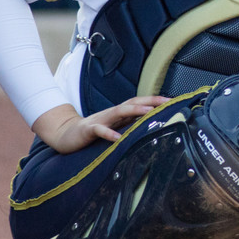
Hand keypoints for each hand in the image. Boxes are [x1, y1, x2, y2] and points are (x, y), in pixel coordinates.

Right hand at [32, 96, 169, 153]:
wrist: (65, 135)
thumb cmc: (93, 131)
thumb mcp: (114, 127)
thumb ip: (130, 125)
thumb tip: (151, 125)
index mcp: (119, 113)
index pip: (140, 103)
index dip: (156, 100)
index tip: (173, 101)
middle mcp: (112, 113)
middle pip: (133, 103)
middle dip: (151, 101)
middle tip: (167, 102)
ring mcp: (100, 120)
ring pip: (119, 112)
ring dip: (134, 111)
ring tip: (148, 111)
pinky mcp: (88, 130)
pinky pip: (99, 130)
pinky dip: (109, 133)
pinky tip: (118, 138)